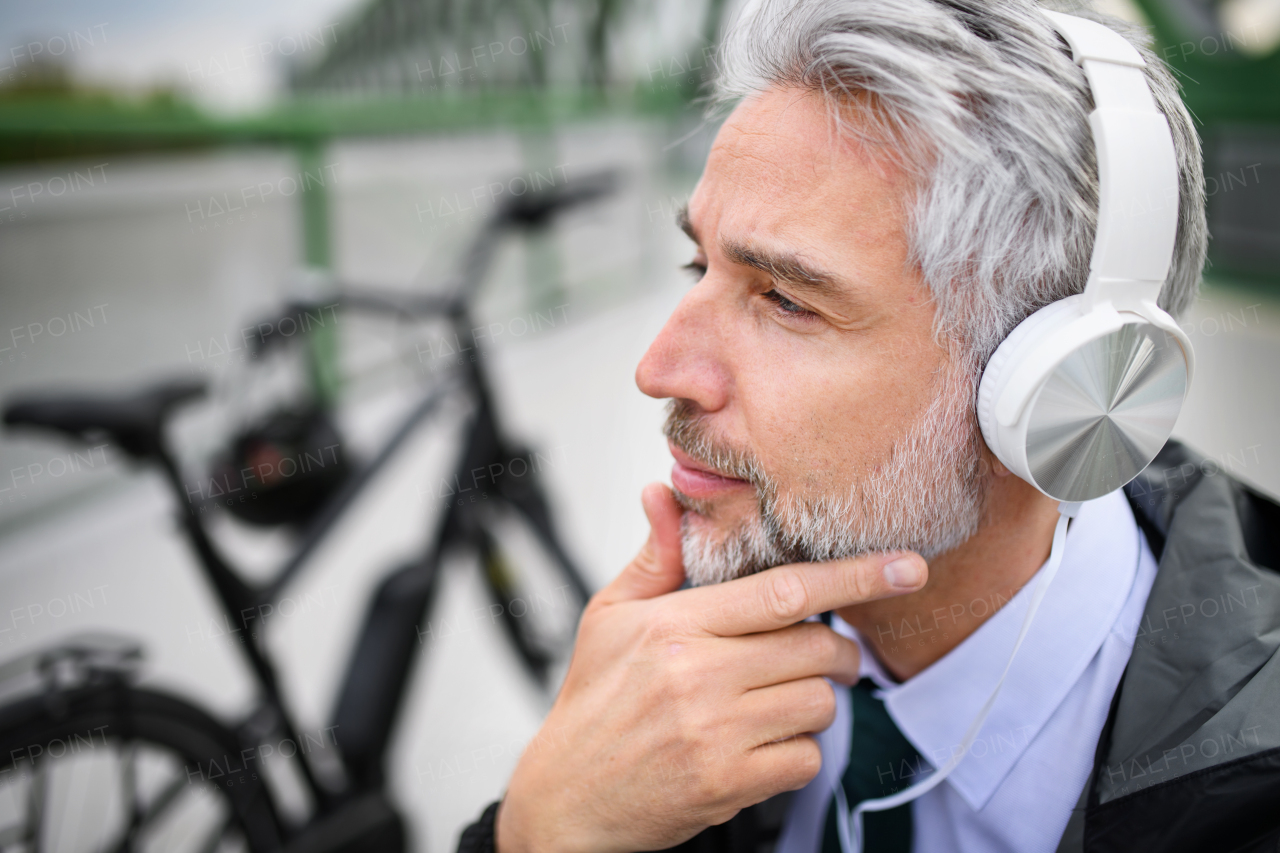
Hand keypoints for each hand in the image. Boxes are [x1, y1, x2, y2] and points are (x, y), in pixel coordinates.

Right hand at [495, 483, 926, 852]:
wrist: (568, 797)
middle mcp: (699, 676)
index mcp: (674, 626)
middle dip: (838, 651)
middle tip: (823, 654)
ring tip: (772, 702)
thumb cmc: (592, 701)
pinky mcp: (729, 784)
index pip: (784, 592)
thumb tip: (662, 493)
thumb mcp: (609, 616)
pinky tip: (760, 743)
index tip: (907, 566)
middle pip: (818, 650)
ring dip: (812, 702)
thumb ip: (653, 557)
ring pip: (819, 705)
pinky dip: (797, 752)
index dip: (854, 576)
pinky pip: (806, 758)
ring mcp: (717, 734)